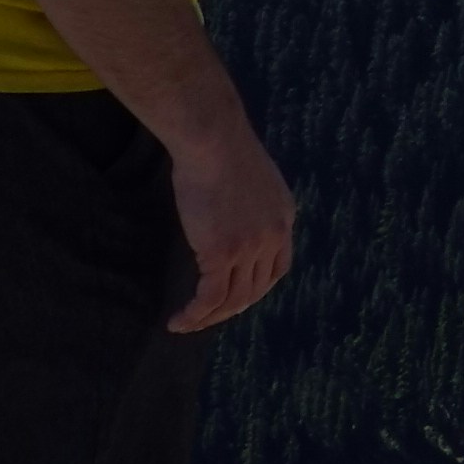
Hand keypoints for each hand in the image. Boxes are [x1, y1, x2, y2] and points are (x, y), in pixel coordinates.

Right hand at [169, 118, 298, 329]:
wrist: (213, 139)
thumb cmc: (221, 148)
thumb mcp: (250, 177)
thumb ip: (249, 201)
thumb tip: (233, 210)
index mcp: (284, 217)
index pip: (278, 266)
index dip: (258, 286)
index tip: (236, 295)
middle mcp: (273, 237)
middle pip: (257, 288)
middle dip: (231, 307)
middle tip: (206, 315)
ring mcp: (250, 247)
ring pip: (233, 299)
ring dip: (209, 317)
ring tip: (187, 323)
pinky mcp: (222, 253)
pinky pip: (210, 297)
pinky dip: (195, 314)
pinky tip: (179, 319)